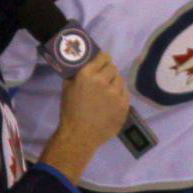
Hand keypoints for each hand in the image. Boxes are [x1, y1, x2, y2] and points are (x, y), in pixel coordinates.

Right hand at [41, 53, 131, 178]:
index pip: (104, 57)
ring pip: (120, 80)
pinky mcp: (124, 105)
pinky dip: (120, 94)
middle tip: (103, 80)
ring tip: (108, 91)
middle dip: (108, 72)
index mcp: (87, 75)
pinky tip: (113, 100)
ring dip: (115, 83)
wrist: (80, 134)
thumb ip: (76, 73)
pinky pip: (125, 93)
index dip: (103, 59)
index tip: (101, 63)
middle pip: (113, 68)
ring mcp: (116, 94)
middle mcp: (103, 81)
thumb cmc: (70, 111)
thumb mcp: (67, 87)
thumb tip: (83, 63)